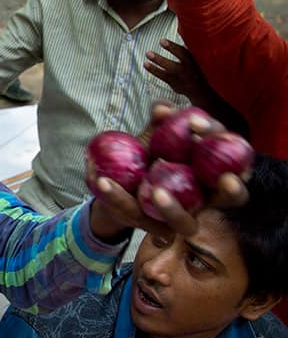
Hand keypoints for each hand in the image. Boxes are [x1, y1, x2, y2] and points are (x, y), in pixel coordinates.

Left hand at [90, 102, 248, 240]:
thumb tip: (162, 108)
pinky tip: (103, 181)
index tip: (198, 124)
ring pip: (186, 223)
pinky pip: (138, 217)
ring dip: (173, 209)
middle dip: (233, 190)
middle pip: (232, 199)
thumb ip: (160, 122)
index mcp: (214, 171)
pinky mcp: (153, 229)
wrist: (115, 183)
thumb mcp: (153, 135)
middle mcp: (206, 199)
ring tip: (157, 192)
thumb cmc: (147, 154)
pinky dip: (119, 199)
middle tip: (226, 179)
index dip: (222, 139)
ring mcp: (182, 219)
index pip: (233, 154)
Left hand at [144, 40, 210, 104]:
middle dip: (161, 61)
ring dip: (154, 68)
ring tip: (145, 60)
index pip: (183, 54)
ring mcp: (181, 79)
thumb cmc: (200, 65)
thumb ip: (190, 44)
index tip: (161, 41)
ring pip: (166, 74)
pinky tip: (145, 64)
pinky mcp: (176, 85)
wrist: (205, 88)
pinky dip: (155, 71)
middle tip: (148, 53)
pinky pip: (164, 78)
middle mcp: (188, 71)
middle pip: (173, 66)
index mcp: (194, 62)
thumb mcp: (199, 55)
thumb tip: (180, 29)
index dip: (172, 48)